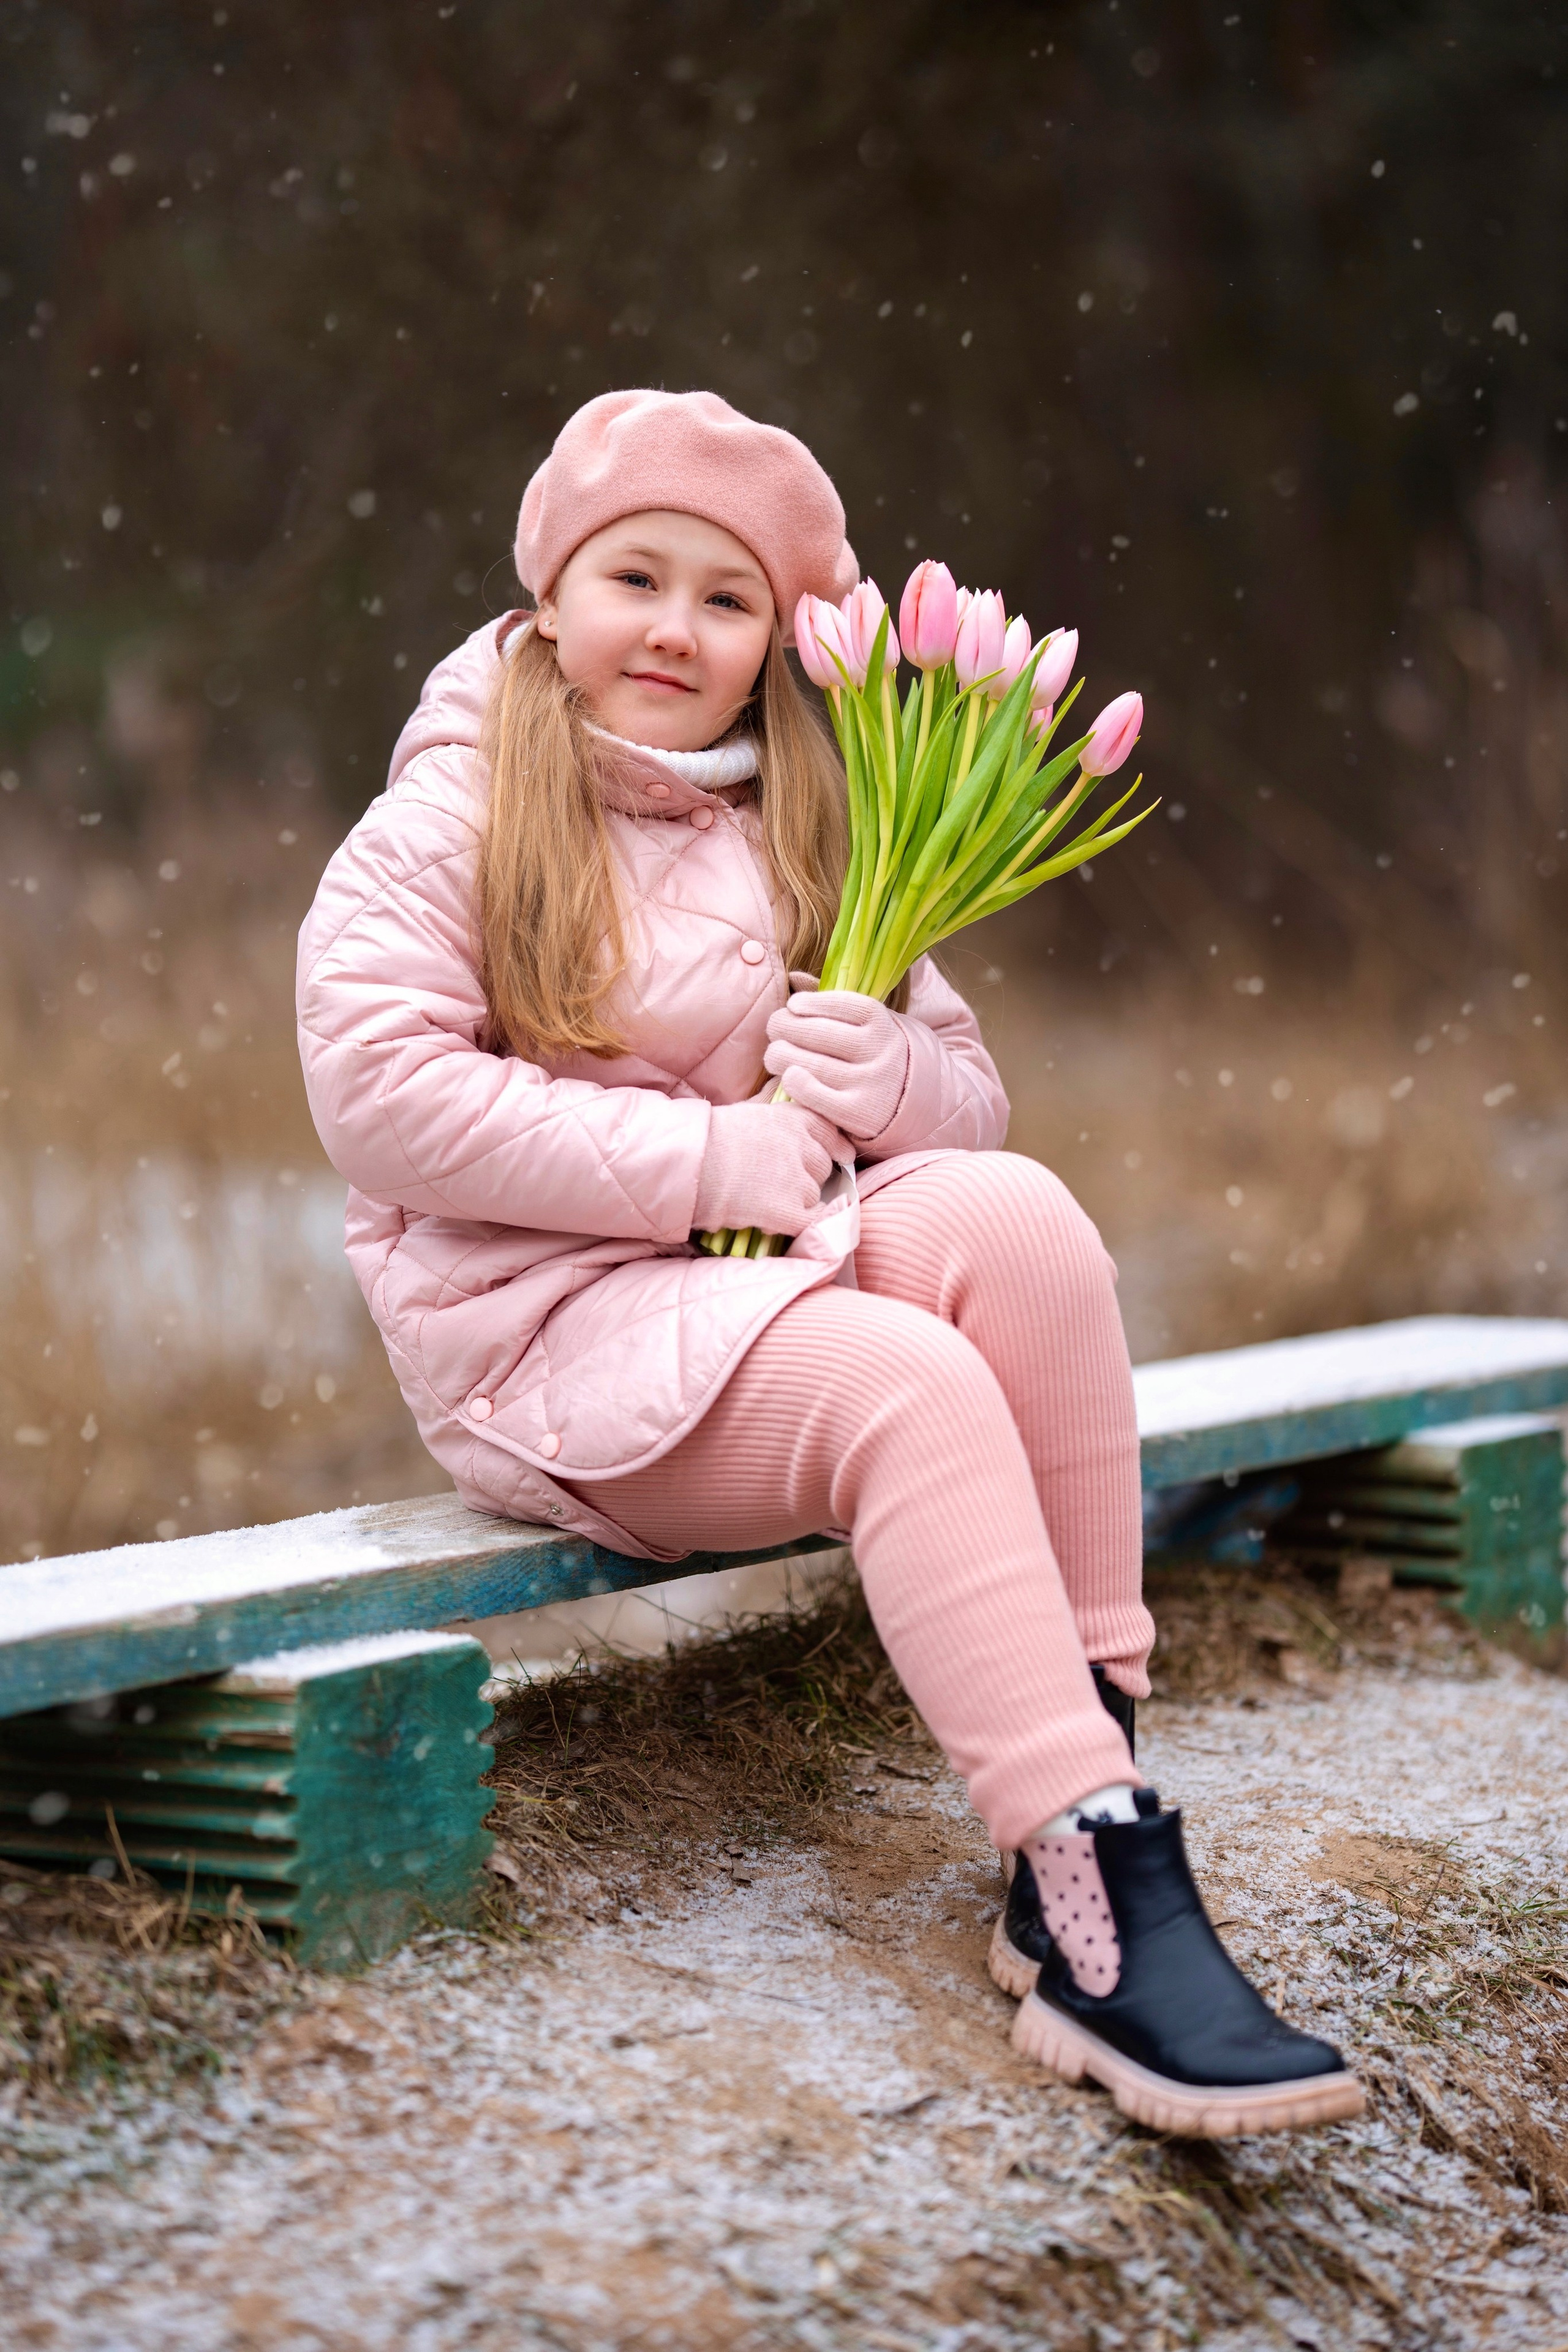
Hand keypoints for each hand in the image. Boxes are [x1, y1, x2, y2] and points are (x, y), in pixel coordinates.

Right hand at [693, 1095, 847, 1237]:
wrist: (691, 1164)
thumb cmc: (708, 1138)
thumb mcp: (749, 1114)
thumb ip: (776, 1124)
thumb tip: (788, 1133)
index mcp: (795, 1119)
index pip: (831, 1134)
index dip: (836, 1148)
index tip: (839, 1157)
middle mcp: (804, 1147)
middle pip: (822, 1168)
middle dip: (807, 1176)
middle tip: (779, 1183)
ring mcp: (799, 1180)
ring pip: (813, 1195)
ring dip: (797, 1201)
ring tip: (765, 1201)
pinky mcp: (791, 1211)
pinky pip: (812, 1221)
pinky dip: (803, 1224)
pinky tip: (783, 1223)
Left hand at [763, 976, 910, 1144]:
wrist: (910, 1098)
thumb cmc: (873, 1051)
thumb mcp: (866, 1023)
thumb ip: (833, 1002)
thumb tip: (793, 978)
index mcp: (882, 1022)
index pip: (842, 1005)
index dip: (811, 1003)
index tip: (793, 1005)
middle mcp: (879, 1051)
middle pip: (820, 1034)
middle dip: (786, 1026)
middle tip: (774, 1028)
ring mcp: (870, 1083)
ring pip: (812, 1064)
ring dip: (781, 1055)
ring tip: (774, 1054)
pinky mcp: (858, 1113)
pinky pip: (816, 1096)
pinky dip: (795, 1083)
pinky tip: (789, 1075)